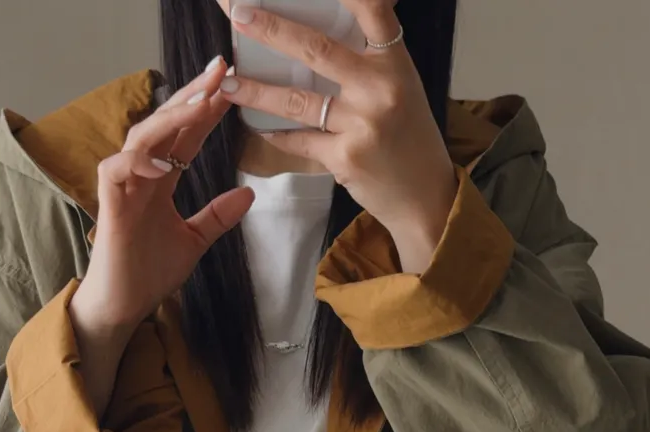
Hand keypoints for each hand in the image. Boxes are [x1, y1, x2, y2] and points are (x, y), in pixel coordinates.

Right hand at [70, 57, 254, 339]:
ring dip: (171, 117)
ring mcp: (123, 184)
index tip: (232, 88)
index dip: (207, 111)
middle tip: (220, 71)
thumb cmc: (150, 272)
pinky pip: (118, 168)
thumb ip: (217, 216)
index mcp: (160, 178)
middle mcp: (141, 173)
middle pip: (166, 123)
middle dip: (192, 95)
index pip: (185, 134)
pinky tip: (164, 160)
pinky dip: (139, 160)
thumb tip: (249, 195)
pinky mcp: (109, 202)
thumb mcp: (194, 240)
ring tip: (201, 103)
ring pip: (143, 136)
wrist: (126, 304)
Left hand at [222, 1, 457, 272]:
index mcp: (394, 62)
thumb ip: (368, 56)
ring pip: (298, 100)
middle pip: (317, 49)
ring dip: (256, 91)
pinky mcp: (346, 158)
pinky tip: (257, 126)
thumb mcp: (399, 86)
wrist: (423, 195)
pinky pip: (300, 140)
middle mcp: (380, 88)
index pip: (373, 9)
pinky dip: (276, 133)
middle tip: (237, 14)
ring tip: (226, 83)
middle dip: (271, 29)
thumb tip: (326, 24)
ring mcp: (362, 125)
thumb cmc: (407, 135)